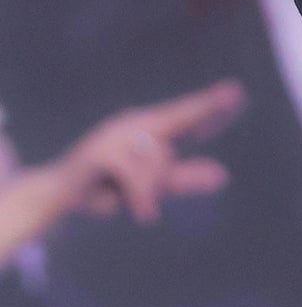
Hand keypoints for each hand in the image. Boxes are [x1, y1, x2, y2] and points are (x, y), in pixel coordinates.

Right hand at [52, 80, 245, 224]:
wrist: (58, 198)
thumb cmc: (105, 188)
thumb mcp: (151, 186)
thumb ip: (184, 178)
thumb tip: (222, 174)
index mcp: (147, 131)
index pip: (185, 116)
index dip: (211, 105)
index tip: (237, 92)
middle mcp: (133, 125)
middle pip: (176, 120)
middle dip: (204, 108)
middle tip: (236, 93)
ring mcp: (115, 136)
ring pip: (157, 159)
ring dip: (153, 188)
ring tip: (141, 207)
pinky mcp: (101, 155)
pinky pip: (135, 175)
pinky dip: (142, 197)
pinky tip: (145, 214)